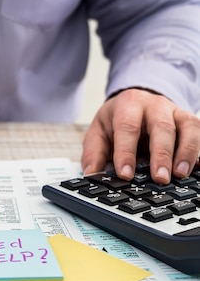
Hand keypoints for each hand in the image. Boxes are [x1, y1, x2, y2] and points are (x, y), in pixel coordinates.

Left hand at [81, 88, 199, 183]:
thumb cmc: (116, 120)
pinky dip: (197, 152)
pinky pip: (199, 133)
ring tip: (180, 175)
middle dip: (161, 154)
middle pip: (162, 128)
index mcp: (128, 106)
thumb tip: (91, 175)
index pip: (127, 128)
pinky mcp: (189, 121)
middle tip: (159, 178)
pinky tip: (195, 169)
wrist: (135, 101)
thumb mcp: (98, 132)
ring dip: (186, 152)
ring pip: (187, 128)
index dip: (126, 152)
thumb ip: (93, 153)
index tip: (125, 174)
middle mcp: (154, 106)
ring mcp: (175, 112)